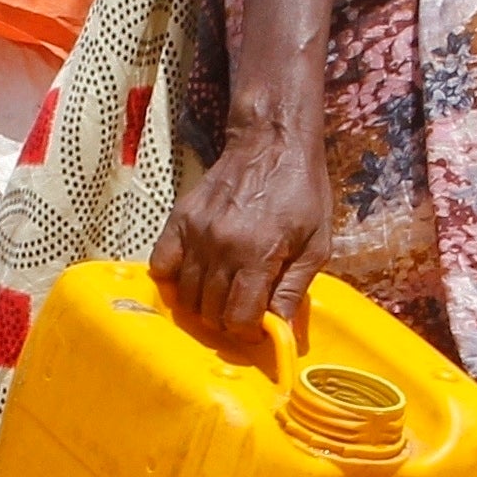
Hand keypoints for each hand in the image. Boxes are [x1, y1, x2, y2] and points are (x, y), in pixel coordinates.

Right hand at [150, 119, 328, 355]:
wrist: (273, 143)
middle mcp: (221, 246)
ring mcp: (195, 232)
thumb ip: (293, 290)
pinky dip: (172, 281)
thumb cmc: (302, 193)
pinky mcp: (179, 219)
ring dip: (202, 306)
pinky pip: (160, 265)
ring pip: (185, 294)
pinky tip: (192, 280)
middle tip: (241, 312)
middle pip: (210, 311)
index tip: (257, 327)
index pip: (238, 316)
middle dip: (227, 321)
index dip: (247, 332)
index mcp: (257, 253)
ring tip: (221, 297)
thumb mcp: (315, 245)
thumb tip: (279, 331)